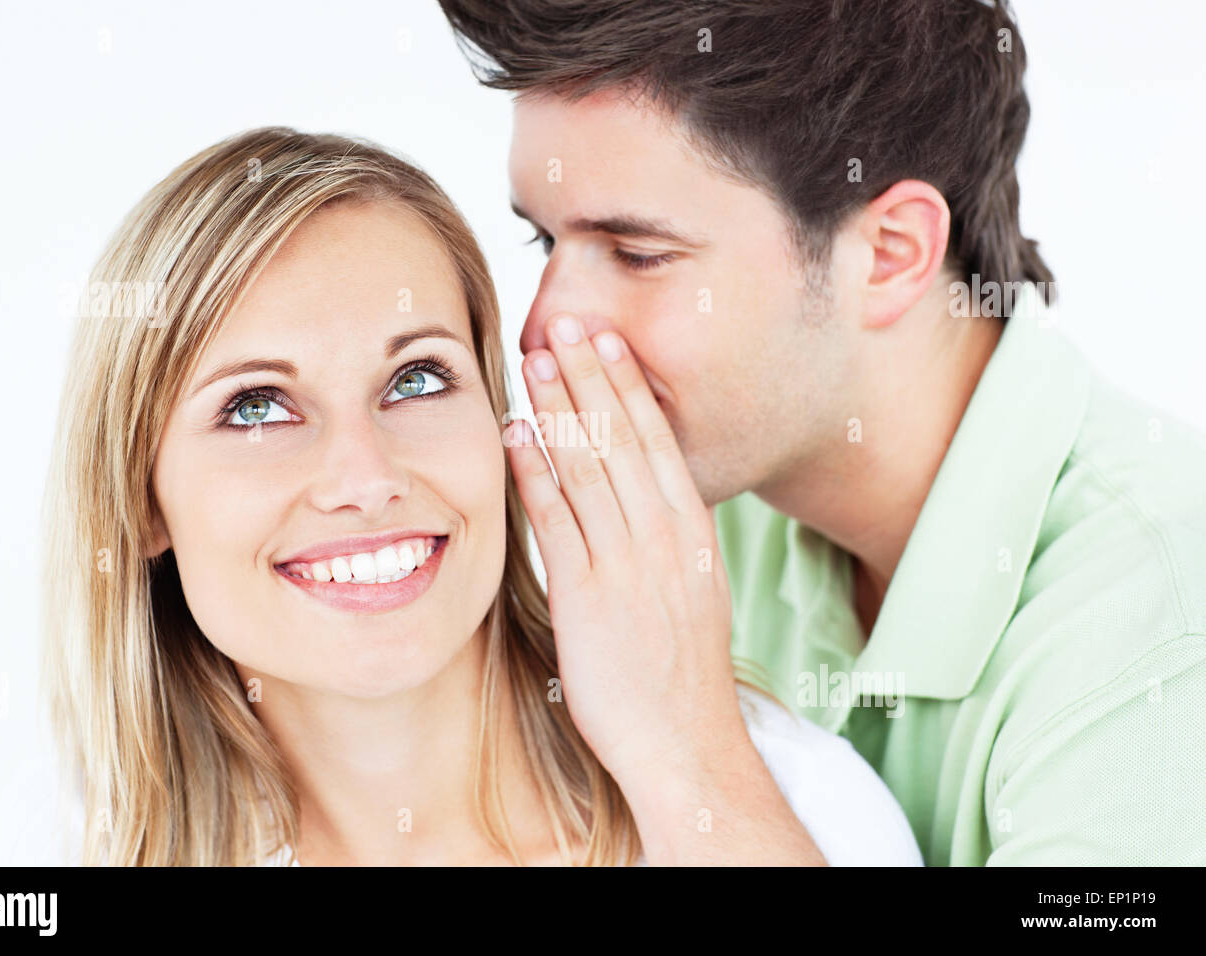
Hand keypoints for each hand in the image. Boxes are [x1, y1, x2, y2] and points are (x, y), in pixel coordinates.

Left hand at [503, 312, 744, 788]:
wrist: (688, 746)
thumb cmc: (683, 676)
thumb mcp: (692, 593)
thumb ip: (667, 540)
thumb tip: (644, 496)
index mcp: (693, 534)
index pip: (658, 441)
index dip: (627, 386)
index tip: (605, 343)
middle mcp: (665, 539)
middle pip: (624, 439)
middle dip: (590, 376)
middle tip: (564, 324)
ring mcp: (627, 566)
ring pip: (589, 468)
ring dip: (559, 409)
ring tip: (535, 361)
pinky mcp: (588, 597)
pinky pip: (557, 521)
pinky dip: (536, 472)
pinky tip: (517, 435)